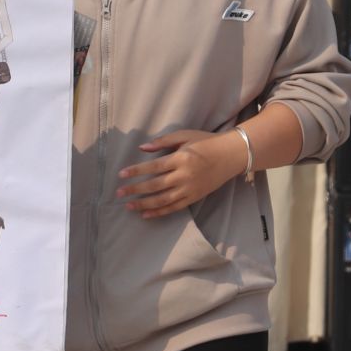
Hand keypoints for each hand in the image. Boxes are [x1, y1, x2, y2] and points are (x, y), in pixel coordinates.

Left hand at [118, 129, 236, 218]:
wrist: (231, 155)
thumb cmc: (206, 142)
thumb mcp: (184, 136)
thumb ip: (162, 142)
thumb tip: (142, 148)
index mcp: (181, 159)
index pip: (153, 167)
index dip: (136, 171)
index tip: (122, 175)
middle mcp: (184, 176)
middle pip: (155, 185)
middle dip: (135, 190)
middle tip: (119, 193)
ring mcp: (190, 189)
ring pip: (163, 200)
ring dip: (144, 204)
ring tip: (129, 206)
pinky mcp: (194, 197)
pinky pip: (174, 207)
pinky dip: (159, 212)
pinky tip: (146, 214)